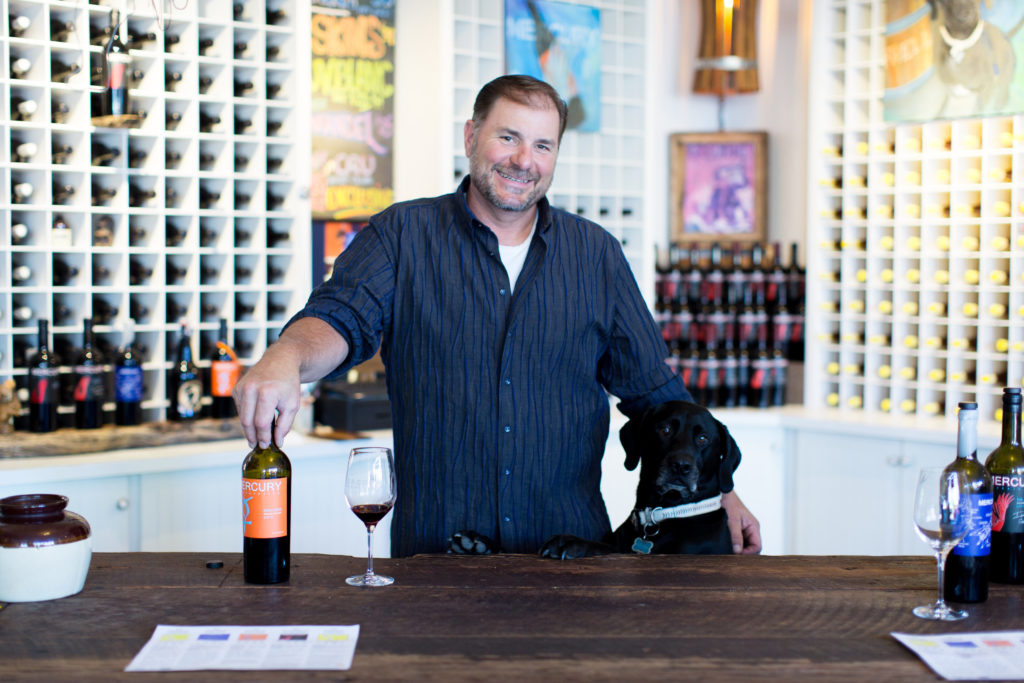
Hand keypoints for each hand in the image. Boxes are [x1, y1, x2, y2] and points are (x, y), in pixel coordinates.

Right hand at [233, 317, 350, 447]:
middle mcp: (251, 389)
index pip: (261, 423)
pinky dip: (247, 417)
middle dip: (253, 436)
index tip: (267, 445)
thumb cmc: (288, 384)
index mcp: (267, 393)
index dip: (263, 437)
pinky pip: (240, 409)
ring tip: (258, 436)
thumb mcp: (292, 405)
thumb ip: (284, 425)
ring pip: (241, 417)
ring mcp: (241, 388)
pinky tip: (255, 419)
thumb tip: (277, 442)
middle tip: (258, 446)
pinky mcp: (236, 388)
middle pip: (247, 422)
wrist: (280, 361)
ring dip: (249, 428)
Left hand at [722, 490, 761, 553]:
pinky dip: (732, 545)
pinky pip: (736, 541)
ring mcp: (743, 530)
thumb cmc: (729, 503)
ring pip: (743, 546)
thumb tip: (737, 551)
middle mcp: (750, 530)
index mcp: (754, 527)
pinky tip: (725, 546)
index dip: (749, 553)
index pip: (757, 546)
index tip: (737, 555)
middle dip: (742, 553)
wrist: (720, 493)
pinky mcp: (735, 530)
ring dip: (736, 549)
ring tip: (727, 551)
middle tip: (731, 555)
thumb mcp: (732, 520)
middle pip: (751, 548)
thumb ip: (736, 536)